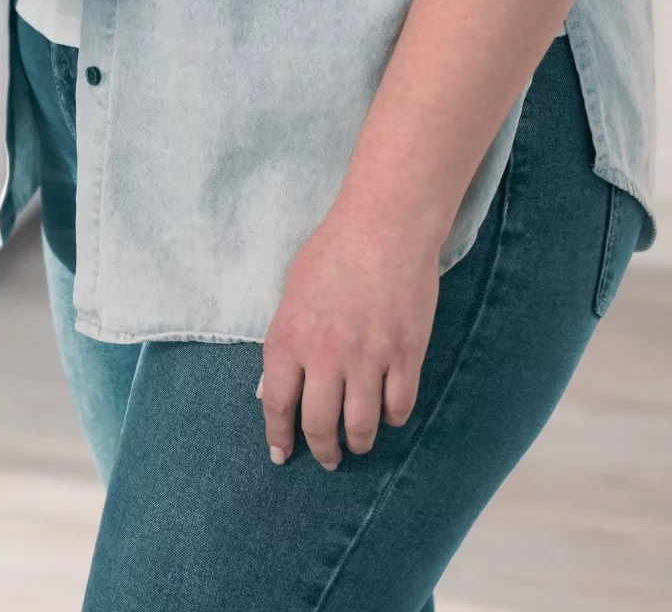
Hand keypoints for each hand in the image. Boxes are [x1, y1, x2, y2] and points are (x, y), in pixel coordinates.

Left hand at [260, 208, 440, 469]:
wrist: (384, 227)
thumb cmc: (333, 251)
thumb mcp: (293, 292)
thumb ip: (289, 338)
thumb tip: (285, 381)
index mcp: (290, 338)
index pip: (278, 405)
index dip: (279, 437)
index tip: (281, 454)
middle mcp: (325, 357)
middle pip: (320, 426)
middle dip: (323, 450)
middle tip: (329, 458)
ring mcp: (368, 359)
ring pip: (362, 426)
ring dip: (359, 442)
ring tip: (359, 444)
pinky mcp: (406, 355)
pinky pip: (399, 406)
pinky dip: (393, 418)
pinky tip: (389, 414)